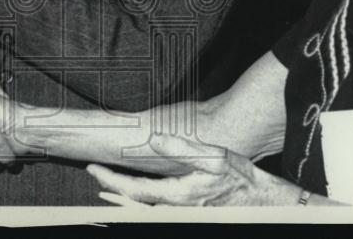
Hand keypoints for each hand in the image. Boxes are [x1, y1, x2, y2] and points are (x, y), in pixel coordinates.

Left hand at [86, 134, 302, 205]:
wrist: (258, 198)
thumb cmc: (238, 177)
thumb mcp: (214, 157)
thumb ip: (183, 149)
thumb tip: (155, 140)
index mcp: (178, 195)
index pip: (135, 191)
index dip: (111, 181)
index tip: (94, 170)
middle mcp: (176, 208)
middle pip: (134, 204)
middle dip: (112, 192)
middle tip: (94, 178)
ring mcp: (181, 212)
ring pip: (143, 209)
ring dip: (124, 199)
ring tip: (107, 189)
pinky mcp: (187, 210)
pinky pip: (155, 208)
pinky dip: (140, 202)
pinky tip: (135, 195)